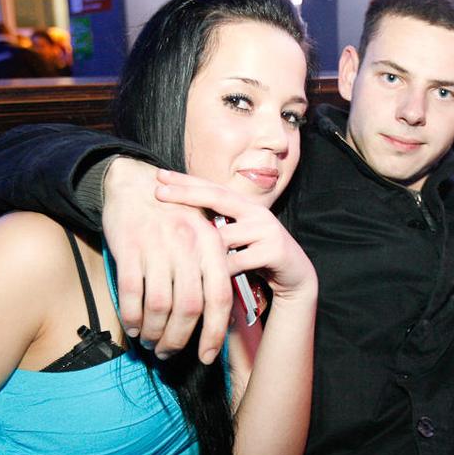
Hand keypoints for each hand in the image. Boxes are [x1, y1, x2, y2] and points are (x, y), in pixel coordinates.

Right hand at [102, 158, 231, 363]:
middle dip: (179, 339)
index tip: (206, 357)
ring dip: (153, 332)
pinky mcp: (129, 248)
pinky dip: (131, 317)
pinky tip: (132, 326)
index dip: (215, 332)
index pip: (219, 297)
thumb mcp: (202, 234)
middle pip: (189, 308)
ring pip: (159, 306)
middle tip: (168, 353)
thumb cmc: (172, 217)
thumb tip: (215, 317)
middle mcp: (188, 246)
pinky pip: (132, 294)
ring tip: (150, 342)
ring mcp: (158, 247)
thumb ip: (210, 270)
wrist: (134, 183)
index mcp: (212, 245)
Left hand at [154, 170, 316, 301]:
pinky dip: (219, 271)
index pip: (213, 187)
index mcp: (246, 206)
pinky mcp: (274, 251)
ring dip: (199, 247)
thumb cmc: (258, 258)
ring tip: (171, 251)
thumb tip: (179, 220)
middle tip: (158, 193)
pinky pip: (237, 261)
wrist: (296, 277)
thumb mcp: (238, 239)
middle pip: (218, 198)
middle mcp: (257, 212)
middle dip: (186, 194)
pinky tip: (202, 279)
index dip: (187, 181)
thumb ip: (217, 227)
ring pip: (223, 236)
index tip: (160, 175)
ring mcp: (267, 230)